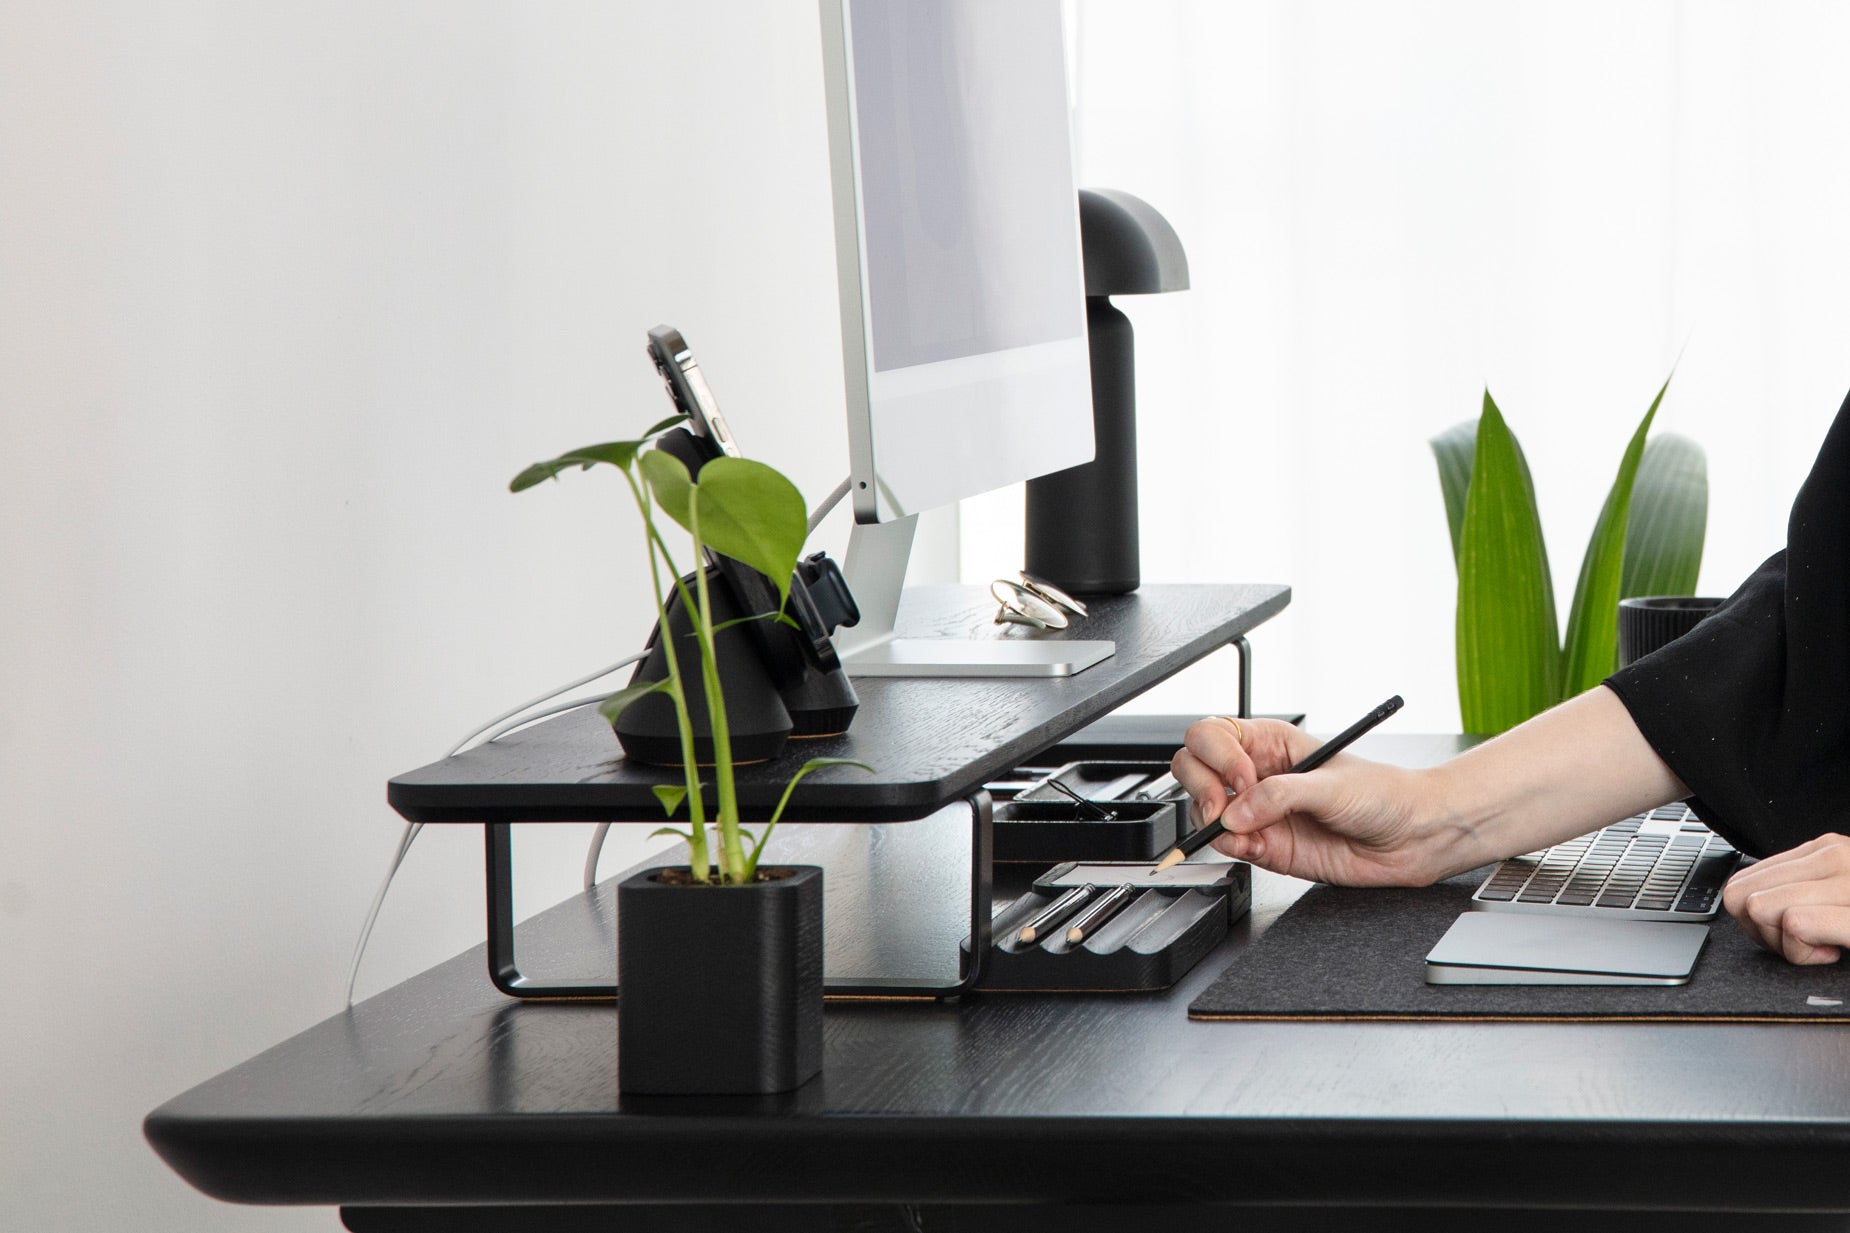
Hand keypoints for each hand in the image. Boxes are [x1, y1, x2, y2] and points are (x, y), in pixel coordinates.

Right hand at [1169, 717, 1444, 885]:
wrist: (1411, 838)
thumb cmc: (1384, 795)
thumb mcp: (1333, 785)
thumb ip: (1282, 796)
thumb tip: (1239, 812)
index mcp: (1270, 743)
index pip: (1213, 735)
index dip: (1218, 756)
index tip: (1242, 779)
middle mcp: (1256, 774)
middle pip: (1194, 767)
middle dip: (1202, 787)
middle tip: (1225, 807)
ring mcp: (1257, 811)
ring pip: (1203, 809)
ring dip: (1213, 822)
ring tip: (1245, 833)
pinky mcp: (1264, 845)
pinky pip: (1226, 845)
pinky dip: (1229, 848)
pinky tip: (1252, 847)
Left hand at [1721, 833, 1849, 964]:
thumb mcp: (1839, 894)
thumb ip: (1799, 888)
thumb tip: (1749, 903)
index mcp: (1825, 850)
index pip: (1741, 882)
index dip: (1754, 919)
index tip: (1789, 932)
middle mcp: (1835, 856)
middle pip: (1742, 897)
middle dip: (1765, 933)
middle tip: (1806, 943)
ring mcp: (1849, 881)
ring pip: (1760, 909)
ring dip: (1787, 945)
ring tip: (1825, 947)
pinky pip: (1795, 923)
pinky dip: (1802, 950)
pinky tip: (1832, 952)